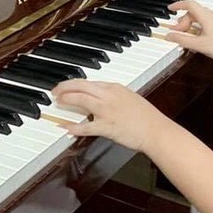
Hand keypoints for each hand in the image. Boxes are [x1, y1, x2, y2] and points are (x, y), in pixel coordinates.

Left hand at [50, 80, 170, 152]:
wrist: (156, 130)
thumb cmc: (146, 117)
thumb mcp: (129, 98)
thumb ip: (113, 96)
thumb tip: (100, 97)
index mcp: (114, 88)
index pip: (89, 81)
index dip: (74, 83)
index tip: (67, 86)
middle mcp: (109, 96)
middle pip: (81, 86)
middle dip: (65, 87)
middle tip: (55, 91)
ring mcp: (107, 110)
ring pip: (80, 99)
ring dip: (66, 100)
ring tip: (58, 102)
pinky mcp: (107, 126)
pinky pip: (86, 126)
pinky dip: (74, 127)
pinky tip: (66, 127)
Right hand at [160, 0, 212, 66]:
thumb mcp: (199, 45)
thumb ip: (182, 40)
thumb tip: (169, 36)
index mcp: (206, 16)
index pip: (189, 4)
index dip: (177, 5)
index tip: (169, 9)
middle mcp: (212, 16)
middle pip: (192, 13)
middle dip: (182, 22)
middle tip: (176, 33)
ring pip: (199, 19)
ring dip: (189, 27)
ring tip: (185, 38)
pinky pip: (205, 24)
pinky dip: (197, 30)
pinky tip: (196, 41)